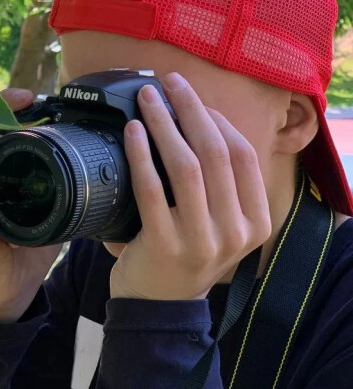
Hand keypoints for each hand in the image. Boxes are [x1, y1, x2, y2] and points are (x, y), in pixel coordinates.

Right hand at [0, 88, 62, 322]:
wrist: (11, 286)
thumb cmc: (26, 241)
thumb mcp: (49, 204)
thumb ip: (58, 178)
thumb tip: (91, 153)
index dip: (5, 105)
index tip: (28, 97)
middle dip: (0, 125)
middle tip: (26, 118)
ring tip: (14, 154)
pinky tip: (6, 207)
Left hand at [106, 72, 271, 299]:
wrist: (157, 306)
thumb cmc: (184, 251)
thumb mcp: (217, 223)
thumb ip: (218, 184)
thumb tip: (194, 120)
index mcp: (256, 222)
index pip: (245, 156)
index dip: (218, 119)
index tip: (192, 96)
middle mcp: (235, 232)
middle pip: (217, 153)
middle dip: (191, 109)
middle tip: (168, 82)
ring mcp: (201, 241)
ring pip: (186, 166)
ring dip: (164, 123)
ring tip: (147, 98)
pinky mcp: (163, 245)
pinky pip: (151, 189)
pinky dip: (141, 154)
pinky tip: (132, 131)